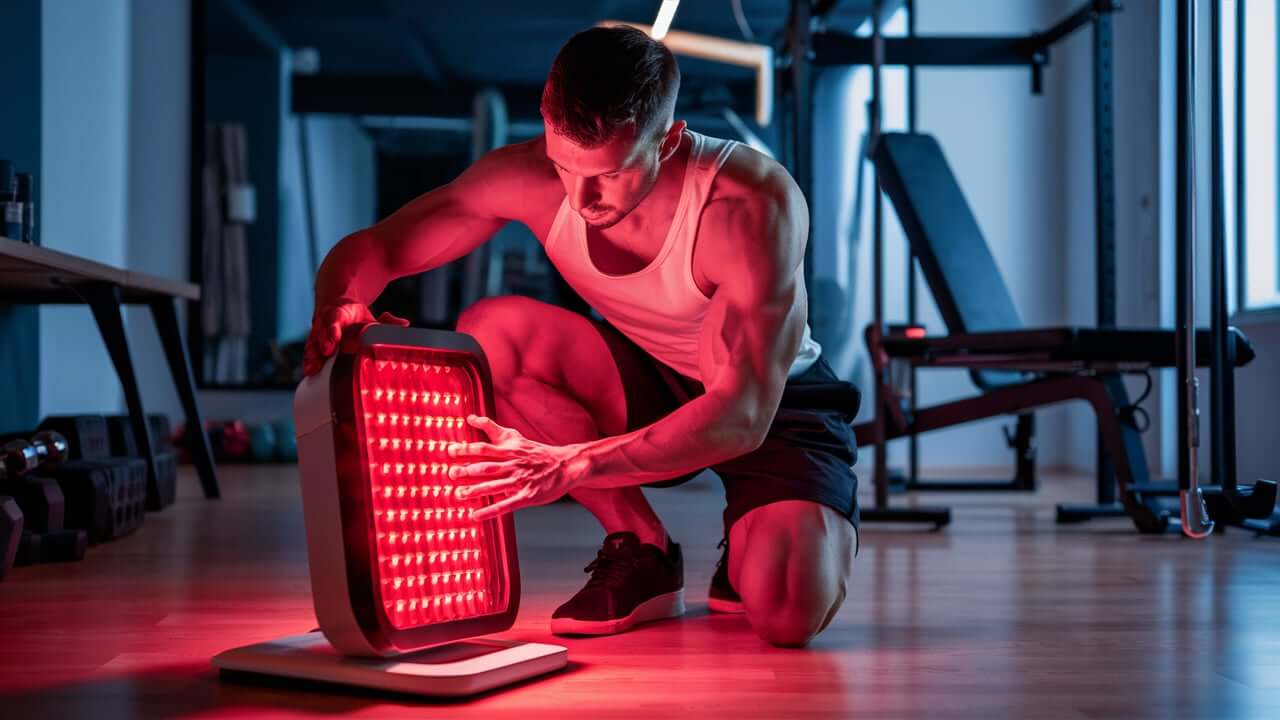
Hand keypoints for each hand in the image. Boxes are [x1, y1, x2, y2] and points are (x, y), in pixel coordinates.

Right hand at [302, 301, 408, 375]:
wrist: (338, 311)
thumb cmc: (356, 319)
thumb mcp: (370, 318)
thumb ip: (386, 322)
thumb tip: (404, 325)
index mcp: (340, 312)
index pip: (335, 317)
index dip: (333, 327)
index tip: (334, 338)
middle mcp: (326, 323)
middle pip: (320, 331)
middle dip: (321, 342)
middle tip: (325, 352)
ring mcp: (319, 335)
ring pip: (312, 343)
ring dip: (312, 356)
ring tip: (312, 369)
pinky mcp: (316, 347)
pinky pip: (311, 354)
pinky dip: (311, 364)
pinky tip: (311, 374)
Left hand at [449, 416, 589, 520]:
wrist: (566, 465)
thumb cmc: (537, 452)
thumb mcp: (516, 437)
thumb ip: (493, 429)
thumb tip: (471, 418)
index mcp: (510, 450)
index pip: (484, 448)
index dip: (466, 450)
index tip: (449, 451)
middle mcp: (513, 464)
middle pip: (486, 466)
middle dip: (467, 470)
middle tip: (450, 474)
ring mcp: (520, 481)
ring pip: (494, 485)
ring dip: (475, 491)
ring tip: (459, 495)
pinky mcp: (527, 496)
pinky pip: (506, 504)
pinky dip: (490, 511)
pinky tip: (476, 515)